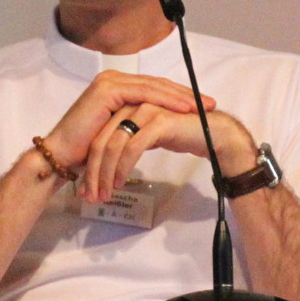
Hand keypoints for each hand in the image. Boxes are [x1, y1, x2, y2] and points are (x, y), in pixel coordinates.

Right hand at [37, 69, 210, 176]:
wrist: (62, 155)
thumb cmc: (87, 150)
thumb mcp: (120, 132)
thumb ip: (137, 123)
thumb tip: (160, 127)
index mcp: (116, 86)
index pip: (154, 88)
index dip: (180, 96)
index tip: (202, 105)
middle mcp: (112, 79)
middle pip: (157, 84)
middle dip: (186, 94)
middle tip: (211, 103)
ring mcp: (109, 82)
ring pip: (154, 87)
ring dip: (181, 97)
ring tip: (202, 107)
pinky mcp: (107, 90)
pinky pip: (144, 93)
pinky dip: (166, 100)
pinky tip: (184, 108)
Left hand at [78, 103, 258, 203]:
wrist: (213, 134)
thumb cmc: (181, 135)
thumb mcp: (147, 137)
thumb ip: (129, 140)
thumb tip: (110, 160)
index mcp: (127, 106)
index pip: (99, 136)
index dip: (91, 164)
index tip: (86, 188)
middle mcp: (132, 104)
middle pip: (101, 141)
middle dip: (94, 172)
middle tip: (89, 196)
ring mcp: (145, 110)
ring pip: (114, 144)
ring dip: (106, 173)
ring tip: (104, 194)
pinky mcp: (158, 121)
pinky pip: (132, 146)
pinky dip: (123, 166)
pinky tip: (120, 182)